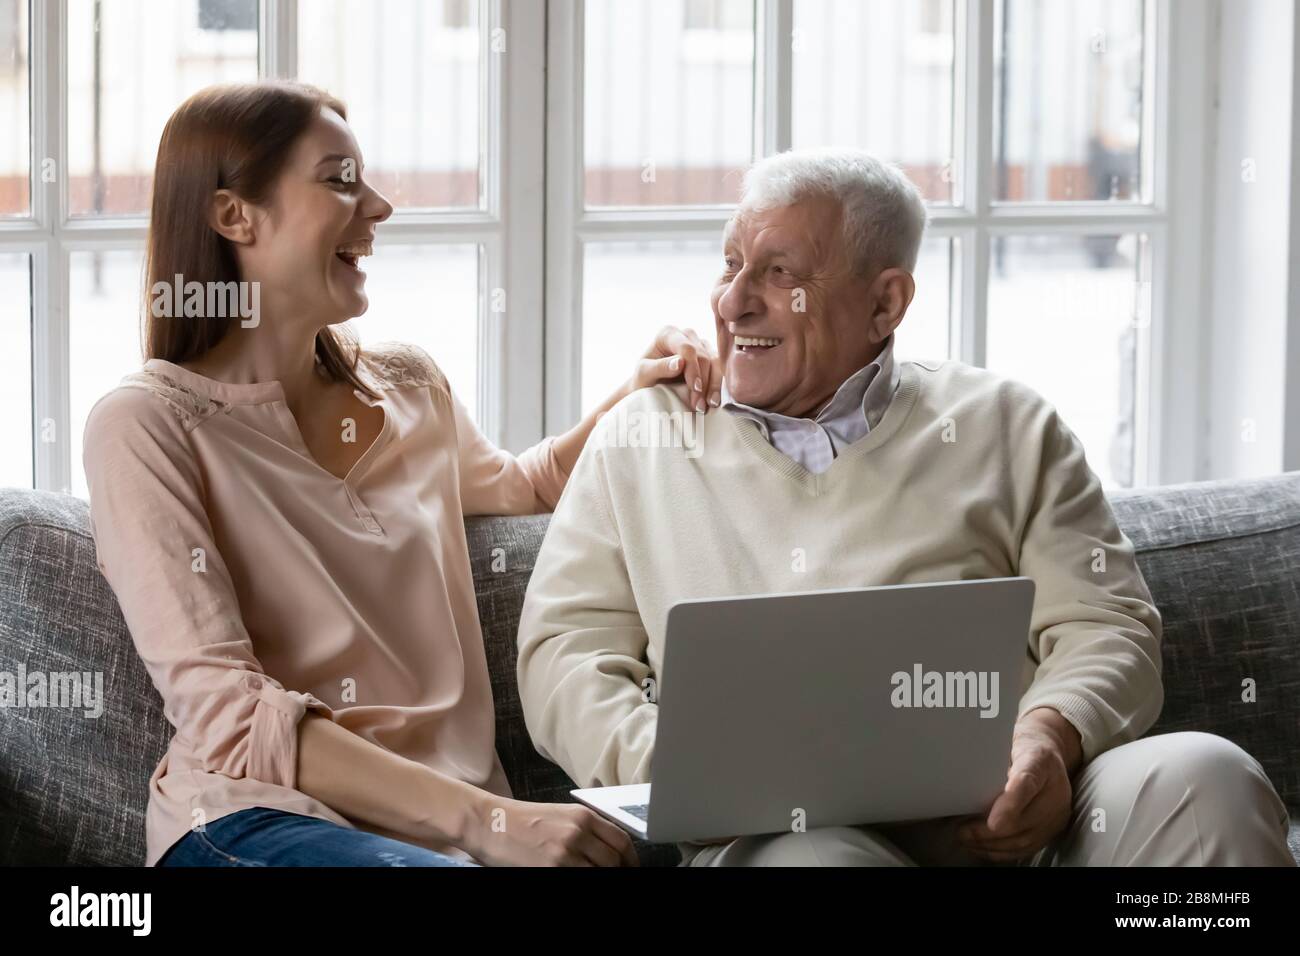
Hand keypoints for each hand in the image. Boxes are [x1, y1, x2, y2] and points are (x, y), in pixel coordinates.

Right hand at [462, 796, 639, 866]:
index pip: (622, 841)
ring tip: (592, 876)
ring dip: (599, 876)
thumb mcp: (559, 815)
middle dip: (617, 872)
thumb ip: (585, 829)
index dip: (631, 860)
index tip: (631, 868)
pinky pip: (578, 879)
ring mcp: (565, 852)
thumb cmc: (521, 820)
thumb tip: (608, 851)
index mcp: (583, 816)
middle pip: (613, 861)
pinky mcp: (552, 868)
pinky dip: (581, 880)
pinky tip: (573, 876)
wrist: (489, 821)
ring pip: (598, 872)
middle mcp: (578, 832)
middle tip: (614, 876)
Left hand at [626, 326, 722, 413]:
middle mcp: (686, 335)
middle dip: (703, 382)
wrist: (650, 387)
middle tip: (699, 406)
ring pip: (715, 361)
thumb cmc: (643, 379)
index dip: (693, 369)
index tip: (695, 389)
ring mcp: (700, 344)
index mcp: (668, 334)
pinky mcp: (709, 356)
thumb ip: (659, 367)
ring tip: (710, 405)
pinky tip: (714, 400)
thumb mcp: (644, 374)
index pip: (686, 348)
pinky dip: (717, 385)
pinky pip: (719, 368)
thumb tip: (680, 362)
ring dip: (713, 385)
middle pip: (703, 356)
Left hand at [956, 708, 1079, 862]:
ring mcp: (1058, 812)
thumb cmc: (1016, 746)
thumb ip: (987, 755)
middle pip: (1024, 820)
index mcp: (1041, 760)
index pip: (1027, 782)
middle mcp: (1056, 789)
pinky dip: (1002, 851)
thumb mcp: (1004, 740)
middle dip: (989, 832)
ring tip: (966, 840)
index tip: (992, 823)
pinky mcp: (1054, 829)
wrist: (1046, 752)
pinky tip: (981, 847)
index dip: (1011, 804)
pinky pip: (1028, 847)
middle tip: (961, 832)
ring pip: (1025, 839)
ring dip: (992, 845)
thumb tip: (957, 773)